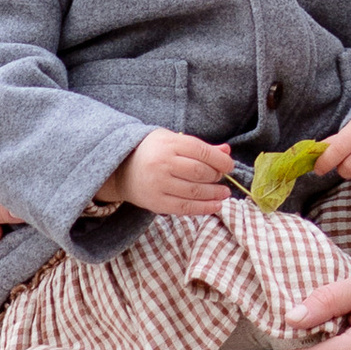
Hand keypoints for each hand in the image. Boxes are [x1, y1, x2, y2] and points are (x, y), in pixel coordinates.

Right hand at [103, 129, 237, 217]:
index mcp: (168, 144)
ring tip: (224, 194)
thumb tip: (226, 152)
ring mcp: (158, 184)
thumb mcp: (173, 141)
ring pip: (194, 191)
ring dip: (214, 194)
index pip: (201, 151)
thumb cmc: (152, 151)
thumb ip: (199, 147)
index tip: (229, 166)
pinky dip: (203, 208)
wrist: (121, 169)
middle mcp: (163, 163)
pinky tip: (216, 206)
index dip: (220, 160)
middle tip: (222, 178)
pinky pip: (184, 207)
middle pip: (199, 172)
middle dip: (216, 176)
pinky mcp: (156, 202)